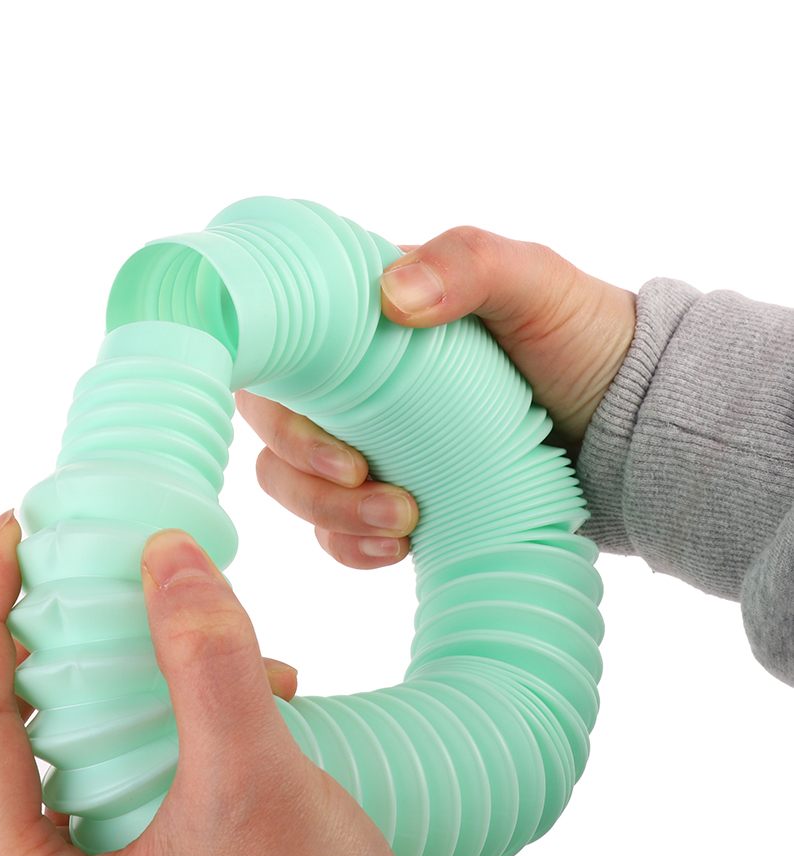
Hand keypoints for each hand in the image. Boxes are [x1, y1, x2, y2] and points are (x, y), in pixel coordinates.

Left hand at [0, 512, 409, 855]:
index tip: (6, 529)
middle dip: (13, 647)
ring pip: (21, 755)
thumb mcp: (255, 782)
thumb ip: (209, 661)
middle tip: (59, 579)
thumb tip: (165, 553)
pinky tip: (209, 694)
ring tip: (160, 637)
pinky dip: (114, 718)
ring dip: (71, 681)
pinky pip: (72, 774)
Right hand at [237, 227, 636, 568]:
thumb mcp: (533, 280)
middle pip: (274, 430)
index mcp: (364, 324)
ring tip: (401, 523)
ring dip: (328, 513)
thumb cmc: (576, 335)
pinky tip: (394, 550)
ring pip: (293, 485)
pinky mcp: (390, 496)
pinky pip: (334, 532)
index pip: (279, 355)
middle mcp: (353, 387)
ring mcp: (370, 445)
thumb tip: (393, 298)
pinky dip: (348, 546)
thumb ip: (468, 263)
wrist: (625, 422)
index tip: (321, 431)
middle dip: (304, 469)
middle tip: (364, 478)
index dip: (274, 396)